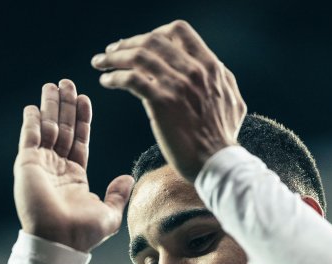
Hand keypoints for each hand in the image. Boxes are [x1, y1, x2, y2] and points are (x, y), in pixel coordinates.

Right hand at [14, 79, 133, 251]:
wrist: (60, 241)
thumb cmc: (83, 233)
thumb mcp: (109, 214)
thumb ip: (117, 194)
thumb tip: (128, 177)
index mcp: (74, 176)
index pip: (79, 140)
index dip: (82, 119)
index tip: (85, 98)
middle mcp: (56, 167)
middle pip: (63, 128)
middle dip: (65, 105)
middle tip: (67, 82)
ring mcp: (40, 165)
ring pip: (46, 128)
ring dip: (50, 106)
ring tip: (53, 85)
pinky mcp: (27, 164)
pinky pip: (29, 138)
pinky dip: (31, 122)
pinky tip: (34, 107)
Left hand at [91, 20, 245, 181]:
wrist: (217, 163)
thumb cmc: (222, 138)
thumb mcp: (231, 101)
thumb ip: (218, 81)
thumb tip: (212, 69)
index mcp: (210, 66)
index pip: (178, 32)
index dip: (155, 33)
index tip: (140, 44)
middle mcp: (194, 70)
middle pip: (153, 40)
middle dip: (127, 43)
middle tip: (112, 50)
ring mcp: (177, 85)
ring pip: (138, 56)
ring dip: (114, 57)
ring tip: (100, 63)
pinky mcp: (162, 102)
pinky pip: (131, 79)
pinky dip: (114, 77)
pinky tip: (106, 82)